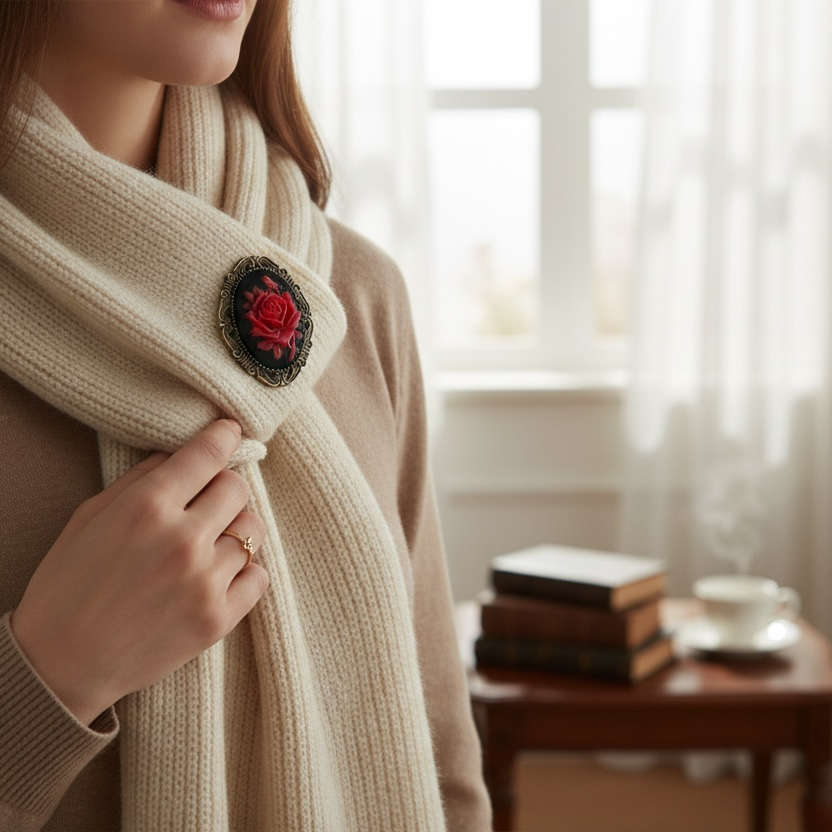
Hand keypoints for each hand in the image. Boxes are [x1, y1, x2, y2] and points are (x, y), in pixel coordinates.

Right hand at [11, 419, 268, 725]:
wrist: (60, 665)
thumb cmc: (68, 585)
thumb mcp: (90, 517)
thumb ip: (139, 480)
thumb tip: (178, 453)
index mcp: (147, 507)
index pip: (207, 454)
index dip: (224, 435)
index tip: (230, 431)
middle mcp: (182, 539)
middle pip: (237, 488)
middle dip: (223, 487)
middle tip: (207, 500)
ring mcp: (205, 581)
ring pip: (253, 530)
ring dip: (236, 529)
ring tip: (211, 541)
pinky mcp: (218, 619)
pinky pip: (260, 576)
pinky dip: (245, 571)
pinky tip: (219, 574)